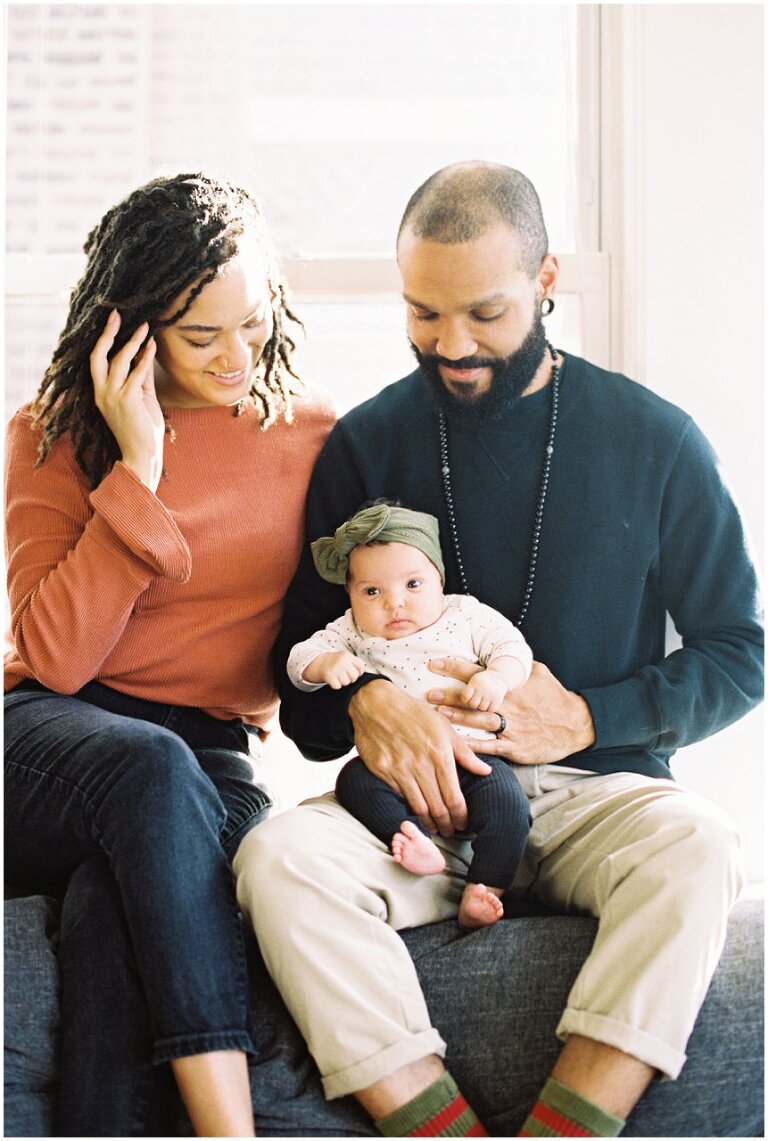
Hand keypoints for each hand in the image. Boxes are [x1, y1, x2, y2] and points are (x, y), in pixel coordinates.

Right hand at [90, 310, 163, 490]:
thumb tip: (145, 353)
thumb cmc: (143, 428)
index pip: (97, 360)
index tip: (113, 321)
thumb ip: (141, 377)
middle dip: (108, 333)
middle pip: (99, 355)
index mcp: (100, 392)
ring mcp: (112, 397)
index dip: (103, 340)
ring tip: (145, 327)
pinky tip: (153, 346)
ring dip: (133, 342)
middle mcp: (101, 393)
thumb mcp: (141, 398)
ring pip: (119, 361)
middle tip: (117, 314)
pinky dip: (145, 357)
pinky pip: (136, 373)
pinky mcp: (126, 400)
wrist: (143, 455)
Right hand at [303, 650, 365, 688]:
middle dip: (351, 678)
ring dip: (343, 682)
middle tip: (346, 675)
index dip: (359, 672)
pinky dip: (336, 685)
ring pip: (346, 682)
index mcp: (347, 656)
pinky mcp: (329, 676)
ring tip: (339, 677)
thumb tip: (362, 672)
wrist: (321, 663)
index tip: (355, 672)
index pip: (360, 667)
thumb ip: (356, 662)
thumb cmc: (338, 662)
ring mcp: (335, 669)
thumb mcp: (347, 657)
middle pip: (354, 676)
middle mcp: (342, 661)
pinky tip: (334, 680)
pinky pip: (338, 686)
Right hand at [348, 680, 491, 835]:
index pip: (454, 796)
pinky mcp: (382, 771)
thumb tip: (486, 771)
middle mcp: (421, 764)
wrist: (376, 704)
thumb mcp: (444, 727)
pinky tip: (415, 815)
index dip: (461, 815)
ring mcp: (400, 769)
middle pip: (438, 807)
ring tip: (436, 828)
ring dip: (429, 823)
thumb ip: (465, 753)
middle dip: (447, 824)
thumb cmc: (413, 714)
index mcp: (440, 753)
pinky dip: (409, 810)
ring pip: (418, 807)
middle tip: (451, 831)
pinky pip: (399, 797)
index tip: (464, 823)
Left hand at [427, 659, 595, 764]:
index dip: (454, 668)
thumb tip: (499, 649)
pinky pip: (491, 746)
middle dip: (450, 695)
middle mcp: (509, 704)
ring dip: (458, 719)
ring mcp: (512, 726)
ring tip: (438, 716)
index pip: (478, 672)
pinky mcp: (516, 746)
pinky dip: (474, 747)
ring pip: (480, 722)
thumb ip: (515, 665)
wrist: (576, 724)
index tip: (434, 663)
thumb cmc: (554, 696)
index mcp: (511, 685)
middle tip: (428, 693)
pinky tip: (458, 746)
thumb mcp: (537, 672)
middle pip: (475, 698)